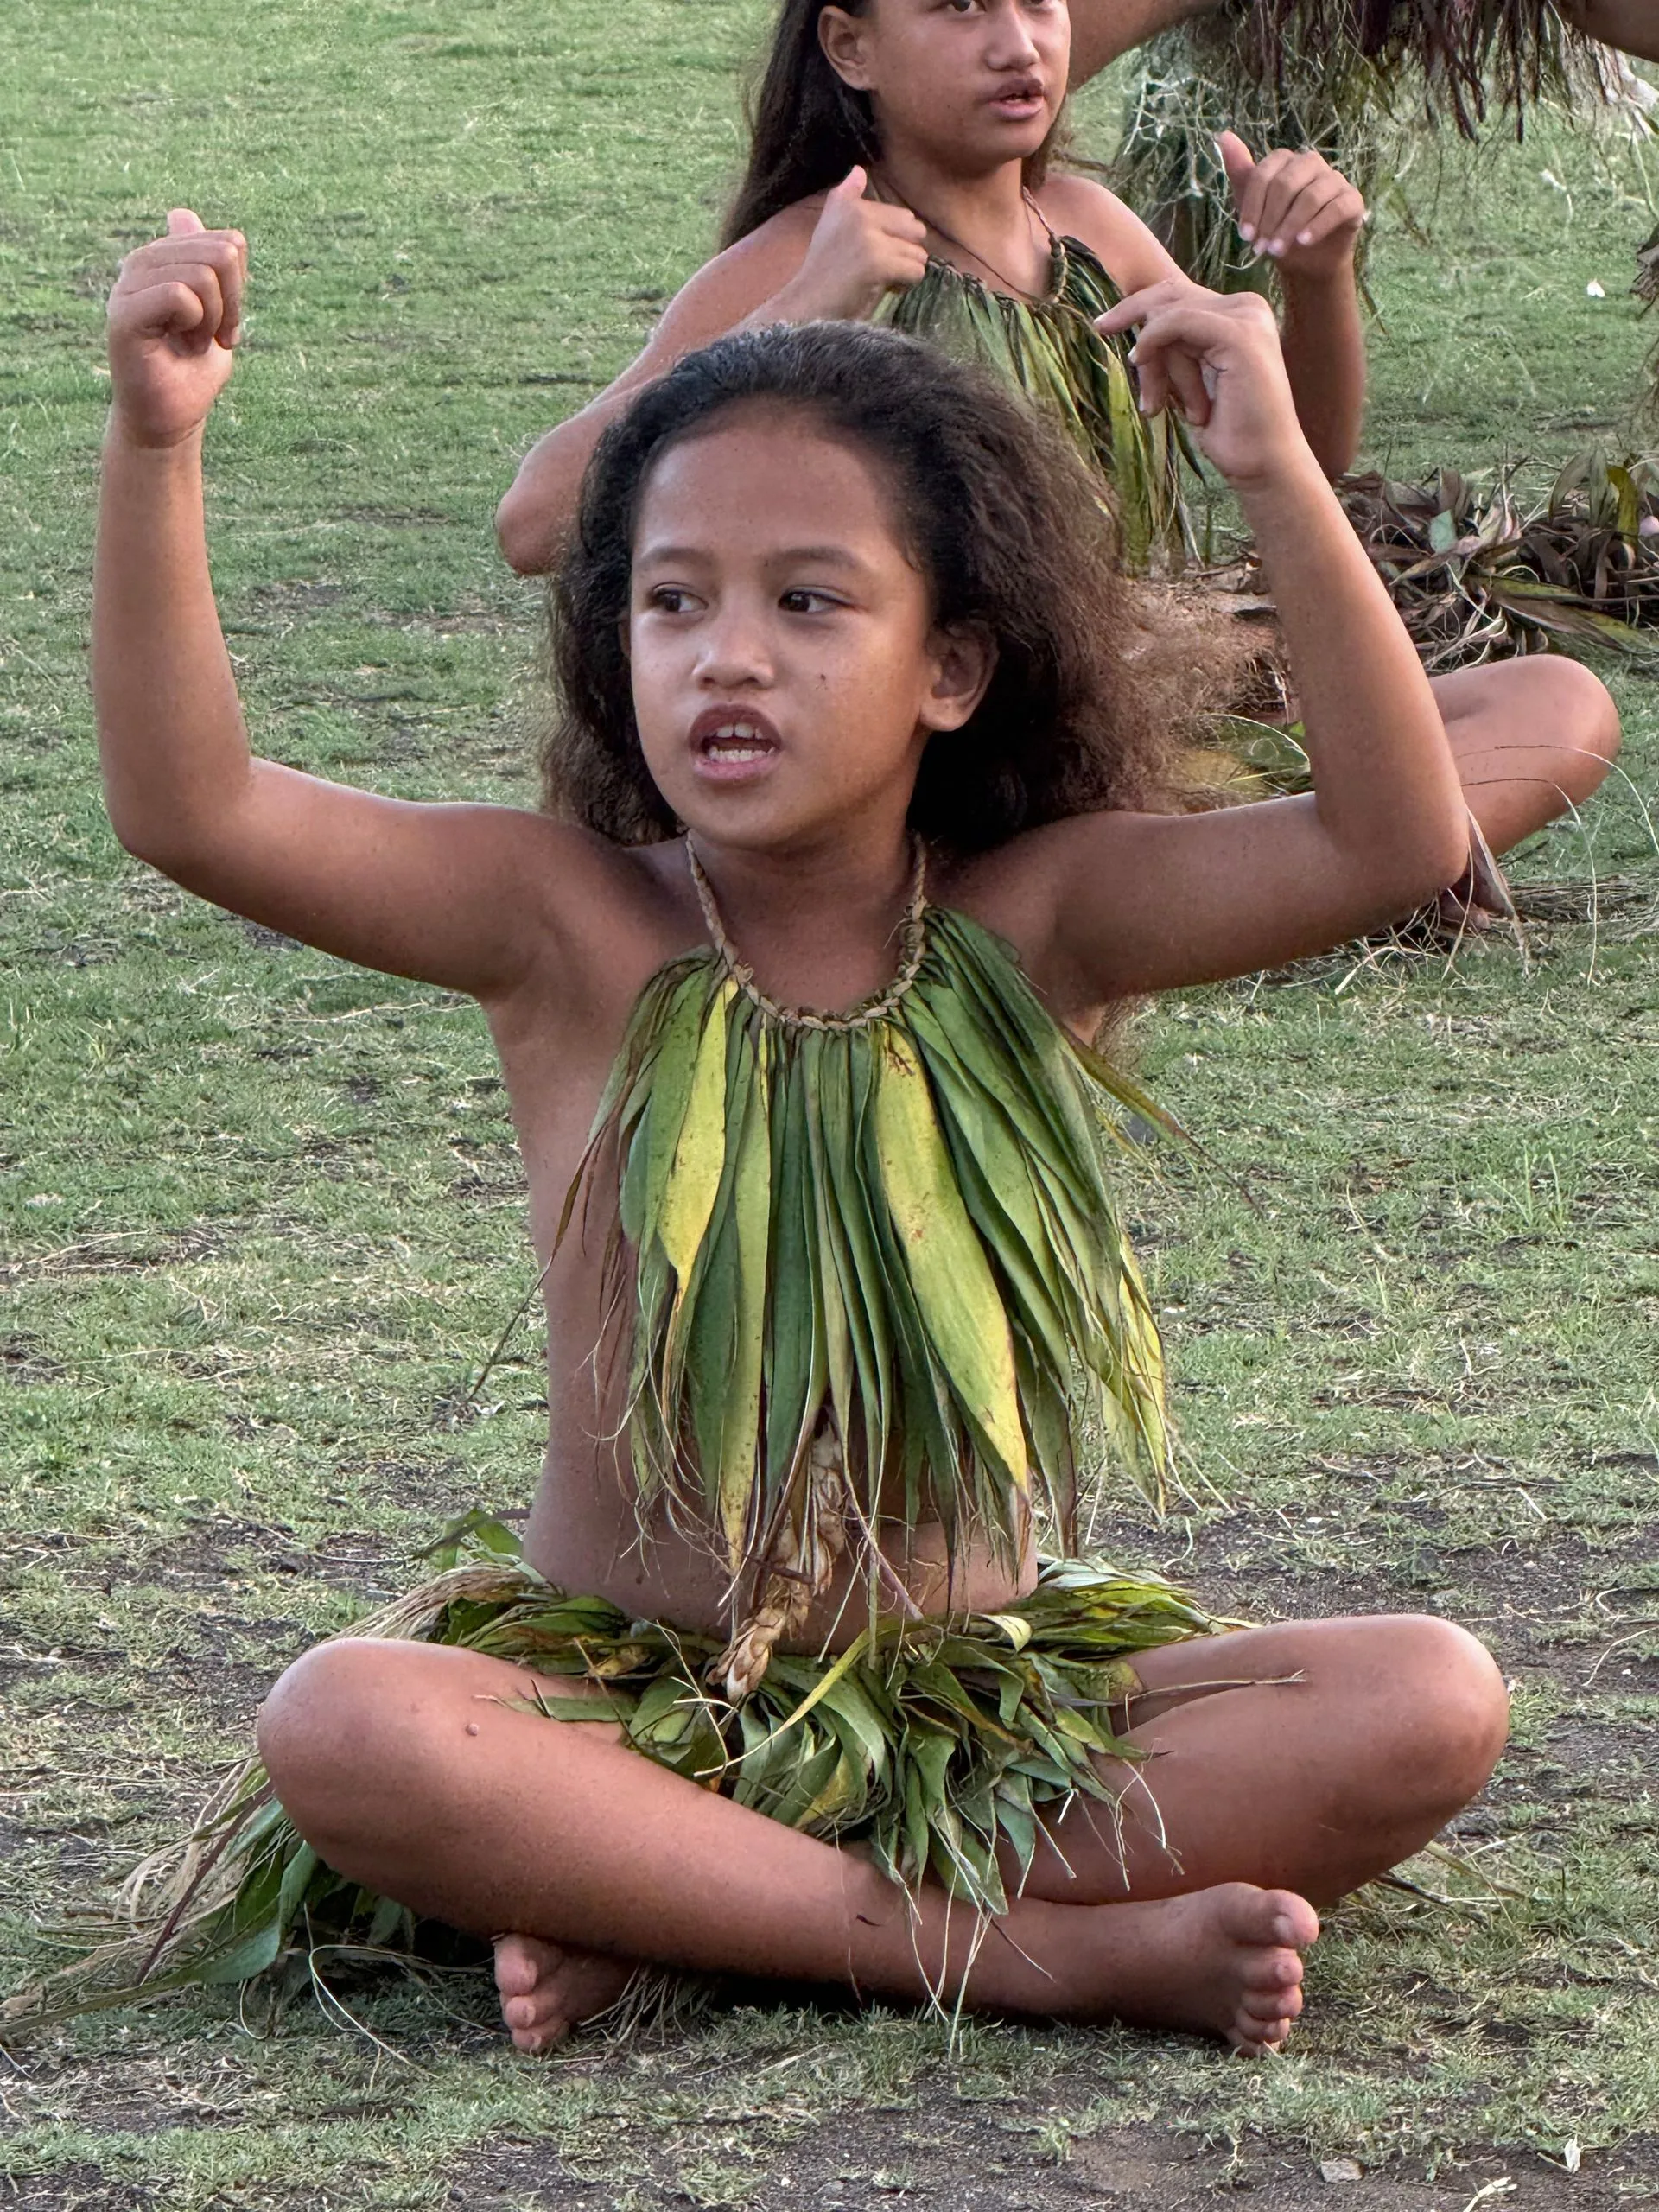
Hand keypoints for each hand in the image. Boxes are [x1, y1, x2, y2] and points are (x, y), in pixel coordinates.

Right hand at [106, 209, 247, 447]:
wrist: (171, 420)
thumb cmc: (192, 372)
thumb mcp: (214, 313)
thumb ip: (209, 267)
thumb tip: (181, 213)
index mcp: (163, 257)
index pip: (229, 243)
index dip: (241, 290)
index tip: (224, 325)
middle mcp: (142, 262)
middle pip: (220, 254)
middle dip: (231, 305)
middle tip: (212, 337)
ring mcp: (129, 284)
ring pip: (202, 276)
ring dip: (211, 320)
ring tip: (190, 342)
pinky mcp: (124, 312)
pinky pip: (180, 295)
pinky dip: (194, 327)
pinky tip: (178, 346)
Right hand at [776, 168, 929, 322]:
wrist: (807, 306)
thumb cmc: (822, 273)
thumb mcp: (829, 226)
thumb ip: (846, 196)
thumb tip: (859, 170)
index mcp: (849, 204)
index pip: (901, 216)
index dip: (896, 239)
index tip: (876, 256)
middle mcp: (859, 215)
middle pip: (913, 230)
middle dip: (907, 252)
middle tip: (885, 269)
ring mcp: (868, 238)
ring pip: (916, 253)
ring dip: (906, 271)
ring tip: (883, 281)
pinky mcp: (877, 262)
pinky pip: (914, 271)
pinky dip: (906, 284)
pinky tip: (888, 289)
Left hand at [1097, 279, 1307, 489]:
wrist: (1263, 462)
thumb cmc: (1228, 430)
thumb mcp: (1190, 379)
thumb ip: (1174, 348)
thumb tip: (1134, 328)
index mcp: (1239, 313)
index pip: (1178, 296)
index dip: (1138, 310)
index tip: (1103, 326)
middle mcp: (1247, 306)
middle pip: (1170, 296)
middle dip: (1140, 329)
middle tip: (1105, 337)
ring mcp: (1246, 317)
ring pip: (1171, 312)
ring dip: (1154, 360)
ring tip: (1156, 404)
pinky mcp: (1238, 334)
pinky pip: (1178, 321)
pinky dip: (1154, 339)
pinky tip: (1140, 360)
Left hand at [1217, 133, 1365, 282]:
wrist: (1306, 261)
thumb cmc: (1277, 228)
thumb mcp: (1252, 205)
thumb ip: (1240, 172)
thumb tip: (1222, 136)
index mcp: (1287, 161)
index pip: (1265, 174)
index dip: (1252, 206)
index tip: (1245, 236)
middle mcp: (1312, 164)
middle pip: (1287, 183)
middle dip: (1270, 219)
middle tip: (1261, 248)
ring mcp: (1334, 180)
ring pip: (1312, 196)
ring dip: (1290, 226)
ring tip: (1277, 251)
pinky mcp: (1352, 200)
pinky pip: (1337, 208)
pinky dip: (1318, 226)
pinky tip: (1303, 242)